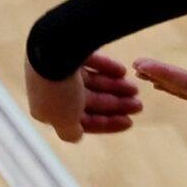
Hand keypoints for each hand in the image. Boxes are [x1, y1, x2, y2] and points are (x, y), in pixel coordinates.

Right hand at [27, 53, 141, 143]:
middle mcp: (52, 89)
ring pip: (92, 82)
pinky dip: (106, 68)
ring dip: (114, 87)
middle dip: (115, 105)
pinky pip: (90, 62)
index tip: (128, 122)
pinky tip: (122, 72)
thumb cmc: (58, 91)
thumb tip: (75, 136)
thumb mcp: (63, 120)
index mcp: (47, 109)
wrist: (53, 51)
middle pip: (88, 100)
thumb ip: (69, 132)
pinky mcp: (68, 50)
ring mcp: (59, 69)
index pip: (81, 120)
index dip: (105, 123)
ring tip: (134, 89)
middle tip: (138, 105)